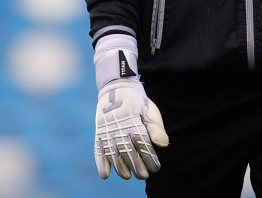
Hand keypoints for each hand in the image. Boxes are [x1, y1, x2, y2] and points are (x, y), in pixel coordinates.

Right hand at [92, 33, 168, 179]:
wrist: (116, 85)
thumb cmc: (137, 100)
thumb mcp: (149, 109)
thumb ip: (156, 128)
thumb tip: (164, 144)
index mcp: (133, 118)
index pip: (143, 143)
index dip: (150, 157)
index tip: (156, 168)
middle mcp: (119, 125)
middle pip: (128, 151)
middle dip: (137, 166)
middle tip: (144, 176)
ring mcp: (106, 128)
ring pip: (113, 153)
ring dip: (120, 167)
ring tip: (128, 176)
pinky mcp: (98, 131)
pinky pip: (98, 149)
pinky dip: (100, 163)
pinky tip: (105, 174)